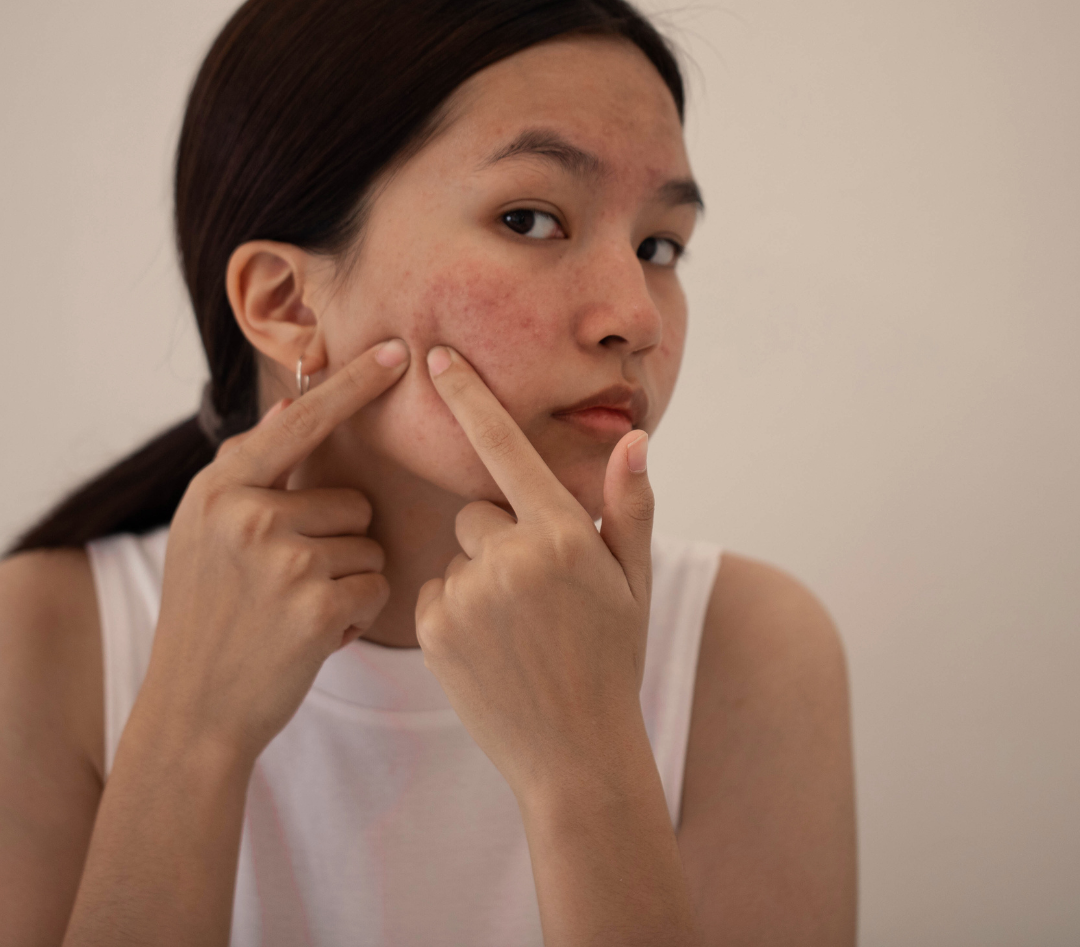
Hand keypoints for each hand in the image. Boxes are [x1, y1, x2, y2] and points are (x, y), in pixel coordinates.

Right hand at [137, 339, 409, 766]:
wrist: (193, 708)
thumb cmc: (206, 614)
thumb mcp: (203, 533)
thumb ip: (247, 471)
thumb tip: (290, 405)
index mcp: (220, 489)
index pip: (300, 422)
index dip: (352, 384)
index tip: (395, 351)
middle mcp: (249, 516)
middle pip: (352, 501)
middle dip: (337, 542)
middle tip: (289, 584)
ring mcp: (283, 561)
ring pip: (368, 545)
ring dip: (347, 580)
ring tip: (295, 611)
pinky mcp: (317, 607)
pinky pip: (376, 586)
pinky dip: (357, 615)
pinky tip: (315, 637)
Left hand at [415, 345, 654, 803]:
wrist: (575, 752)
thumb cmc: (612, 657)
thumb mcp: (635, 580)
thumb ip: (629, 505)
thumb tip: (635, 438)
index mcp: (561, 534)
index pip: (505, 448)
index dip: (469, 398)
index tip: (436, 358)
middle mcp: (510, 555)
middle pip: (477, 511)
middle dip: (499, 537)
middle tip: (534, 592)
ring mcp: (468, 593)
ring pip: (457, 554)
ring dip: (478, 576)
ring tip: (515, 628)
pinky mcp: (434, 628)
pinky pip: (435, 592)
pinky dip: (456, 612)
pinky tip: (489, 648)